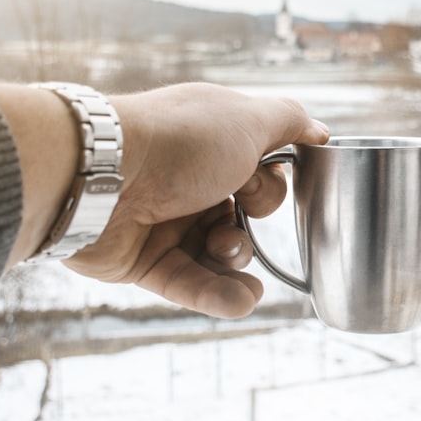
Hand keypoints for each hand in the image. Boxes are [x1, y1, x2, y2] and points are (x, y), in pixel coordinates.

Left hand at [64, 83, 328, 317]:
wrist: (100, 176)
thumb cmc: (180, 142)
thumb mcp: (248, 120)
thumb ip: (290, 123)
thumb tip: (320, 132)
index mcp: (210, 143)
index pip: (255, 173)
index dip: (269, 184)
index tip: (262, 182)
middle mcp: (187, 180)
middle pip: (240, 218)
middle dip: (251, 226)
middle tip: (238, 217)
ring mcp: (163, 222)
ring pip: (217, 257)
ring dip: (237, 264)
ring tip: (229, 258)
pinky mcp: (142, 262)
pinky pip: (189, 285)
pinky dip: (219, 295)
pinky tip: (242, 300)